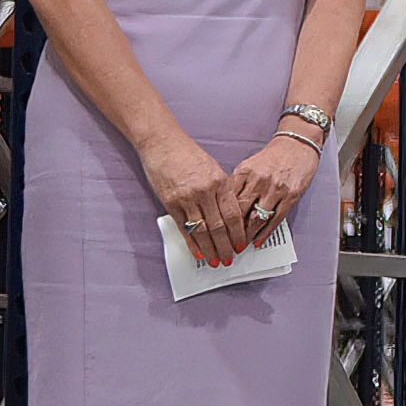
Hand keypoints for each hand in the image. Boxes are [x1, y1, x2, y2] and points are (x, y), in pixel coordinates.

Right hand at [143, 134, 242, 268]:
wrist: (163, 143)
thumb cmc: (189, 155)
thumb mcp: (214, 169)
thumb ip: (222, 190)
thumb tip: (230, 213)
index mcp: (221, 183)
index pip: (234, 215)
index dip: (239, 233)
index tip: (242, 245)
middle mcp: (206, 192)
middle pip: (219, 226)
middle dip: (226, 246)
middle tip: (230, 259)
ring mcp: (187, 198)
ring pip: (202, 230)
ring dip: (210, 249)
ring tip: (216, 261)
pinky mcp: (171, 202)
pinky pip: (183, 227)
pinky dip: (191, 242)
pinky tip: (197, 252)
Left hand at [225, 132, 321, 246]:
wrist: (297, 145)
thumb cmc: (272, 157)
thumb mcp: (248, 166)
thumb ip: (236, 185)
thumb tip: (222, 207)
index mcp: (243, 173)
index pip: (225, 201)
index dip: (217, 220)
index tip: (212, 233)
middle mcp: (258, 181)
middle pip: (238, 212)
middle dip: (229, 233)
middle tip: (223, 246)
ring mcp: (275, 189)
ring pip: (256, 218)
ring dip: (247, 236)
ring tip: (240, 247)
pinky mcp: (291, 195)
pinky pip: (276, 218)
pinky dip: (265, 232)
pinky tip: (258, 241)